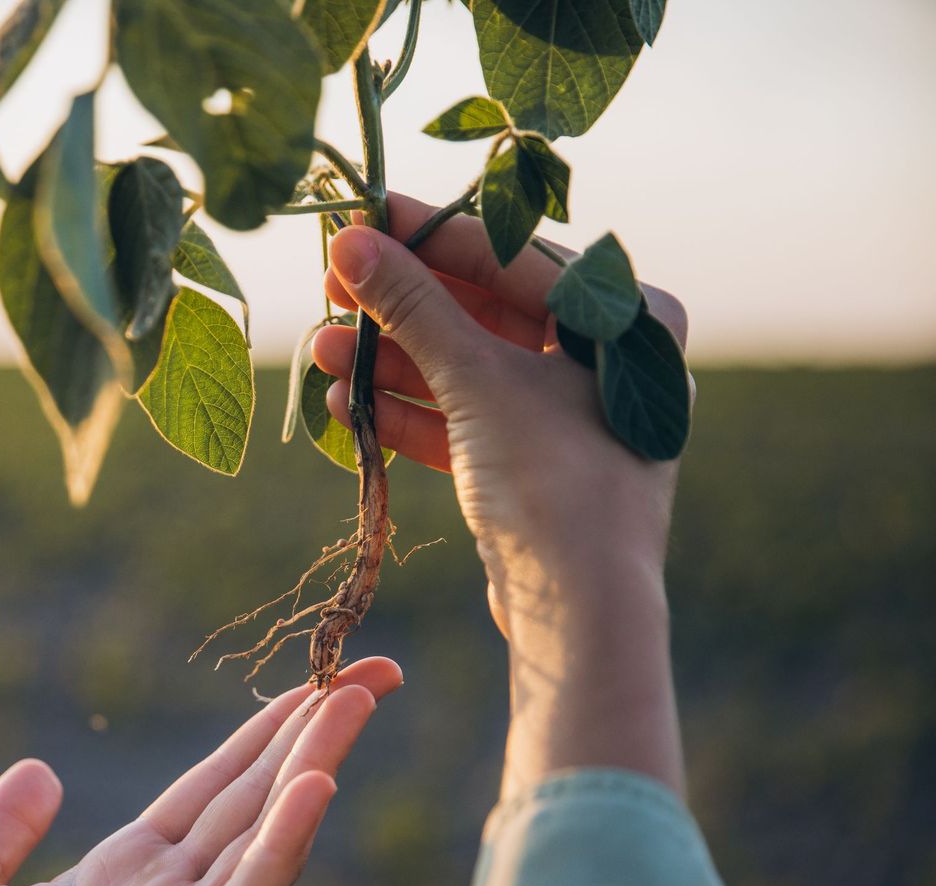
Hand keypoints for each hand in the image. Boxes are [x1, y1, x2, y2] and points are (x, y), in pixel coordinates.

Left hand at [0, 657, 402, 885]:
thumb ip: (0, 834)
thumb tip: (41, 770)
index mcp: (130, 876)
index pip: (218, 788)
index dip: (269, 731)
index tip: (316, 681)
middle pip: (259, 796)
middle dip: (318, 732)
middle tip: (377, 669)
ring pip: (266, 832)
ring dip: (317, 765)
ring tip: (359, 698)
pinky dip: (284, 841)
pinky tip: (317, 787)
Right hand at [316, 194, 688, 796]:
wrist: (578, 608)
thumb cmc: (552, 477)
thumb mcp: (475, 378)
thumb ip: (411, 307)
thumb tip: (350, 242)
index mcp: (624, 320)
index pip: (512, 256)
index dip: (428, 238)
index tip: (362, 217)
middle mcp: (604, 362)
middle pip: (481, 312)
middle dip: (399, 308)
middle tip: (332, 287)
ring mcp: (567, 416)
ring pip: (464, 370)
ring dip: (390, 362)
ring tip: (321, 352)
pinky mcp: (533, 465)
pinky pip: (463, 421)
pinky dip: (409, 413)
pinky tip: (346, 406)